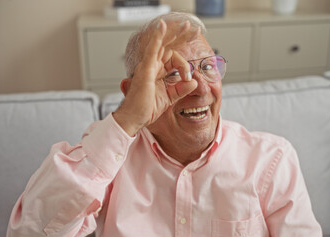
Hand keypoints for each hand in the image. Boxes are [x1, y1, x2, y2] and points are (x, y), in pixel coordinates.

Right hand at [113, 20, 199, 135]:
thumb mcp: (169, 98)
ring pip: (162, 43)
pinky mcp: (145, 69)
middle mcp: (152, 65)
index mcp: (157, 71)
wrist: (135, 118)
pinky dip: (157, 37)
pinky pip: (151, 49)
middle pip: (168, 45)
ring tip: (186, 25)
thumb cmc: (146, 109)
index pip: (173, 58)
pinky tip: (162, 26)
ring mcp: (148, 65)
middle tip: (194, 28)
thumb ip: (181, 89)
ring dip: (175, 32)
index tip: (188, 77)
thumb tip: (194, 82)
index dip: (184, 64)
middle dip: (182, 36)